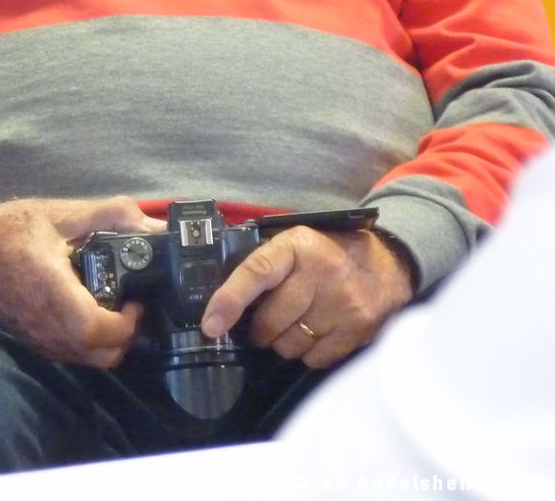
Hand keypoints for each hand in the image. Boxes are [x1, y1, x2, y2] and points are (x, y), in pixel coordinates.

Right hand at [0, 196, 163, 368]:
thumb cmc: (7, 230)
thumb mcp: (58, 214)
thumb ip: (109, 215)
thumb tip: (154, 227)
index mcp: (51, 289)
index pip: (95, 327)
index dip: (126, 322)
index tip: (135, 299)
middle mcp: (45, 323)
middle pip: (101, 355)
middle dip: (126, 336)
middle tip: (129, 304)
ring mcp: (37, 338)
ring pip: (89, 361)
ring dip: (109, 342)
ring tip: (111, 308)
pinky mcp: (33, 343)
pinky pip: (72, 356)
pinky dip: (89, 345)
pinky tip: (86, 313)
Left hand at [200, 227, 414, 369]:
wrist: (390, 264)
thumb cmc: (329, 253)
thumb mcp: (296, 242)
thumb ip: (265, 262)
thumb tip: (220, 296)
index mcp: (297, 247)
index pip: (255, 274)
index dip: (229, 301)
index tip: (211, 325)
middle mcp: (321, 274)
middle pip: (270, 320)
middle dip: (258, 328)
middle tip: (263, 322)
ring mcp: (342, 305)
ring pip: (290, 344)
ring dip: (282, 342)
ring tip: (293, 325)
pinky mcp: (358, 330)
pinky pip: (315, 358)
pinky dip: (307, 352)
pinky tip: (314, 334)